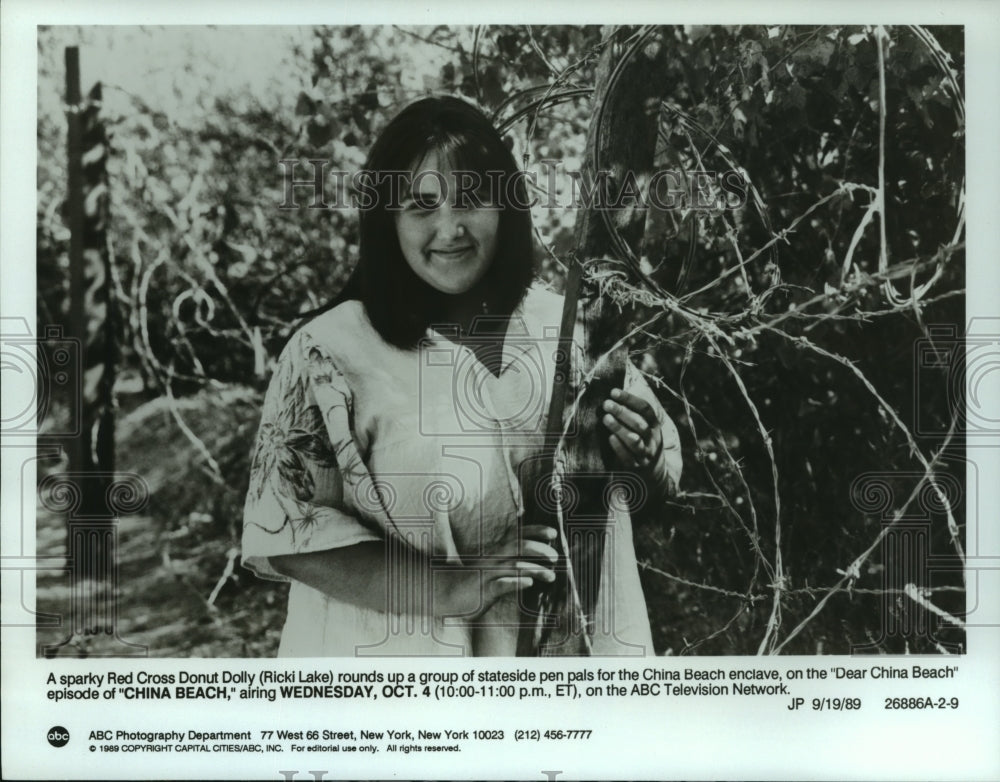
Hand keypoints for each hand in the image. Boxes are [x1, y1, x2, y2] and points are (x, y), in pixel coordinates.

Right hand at [433, 525, 557, 618]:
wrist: (442, 592)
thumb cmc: (470, 580)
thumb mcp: (489, 566)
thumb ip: (507, 560)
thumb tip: (530, 560)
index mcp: (495, 552)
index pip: (518, 536)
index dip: (535, 532)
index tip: (553, 533)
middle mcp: (493, 559)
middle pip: (518, 546)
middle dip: (539, 549)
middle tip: (556, 556)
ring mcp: (488, 574)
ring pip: (513, 565)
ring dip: (535, 569)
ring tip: (551, 575)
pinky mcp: (483, 590)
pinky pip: (501, 584)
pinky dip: (515, 582)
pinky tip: (528, 583)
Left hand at [602, 387, 663, 471]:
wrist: (655, 476)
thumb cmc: (643, 445)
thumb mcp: (646, 429)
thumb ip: (636, 414)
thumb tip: (618, 392)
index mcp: (655, 427)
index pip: (645, 409)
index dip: (630, 399)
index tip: (614, 392)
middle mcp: (652, 440)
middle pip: (639, 424)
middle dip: (622, 412)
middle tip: (607, 404)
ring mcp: (645, 454)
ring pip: (634, 441)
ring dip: (620, 428)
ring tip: (606, 418)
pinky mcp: (636, 468)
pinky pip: (628, 458)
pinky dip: (619, 447)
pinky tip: (610, 438)